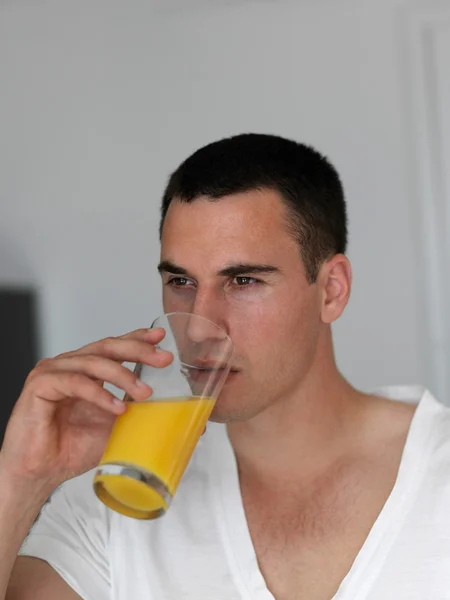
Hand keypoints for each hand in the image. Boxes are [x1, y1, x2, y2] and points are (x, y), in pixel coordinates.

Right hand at [0, 328, 172, 492]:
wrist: (40, 474)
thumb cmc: (72, 449)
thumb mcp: (115, 426)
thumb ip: (137, 412)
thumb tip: (175, 413)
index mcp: (87, 370)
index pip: (114, 347)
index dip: (137, 338)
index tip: (160, 337)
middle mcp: (70, 366)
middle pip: (107, 347)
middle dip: (138, 350)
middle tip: (162, 359)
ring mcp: (53, 372)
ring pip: (93, 363)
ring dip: (123, 375)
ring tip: (144, 393)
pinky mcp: (40, 385)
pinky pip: (74, 383)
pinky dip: (99, 394)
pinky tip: (117, 407)